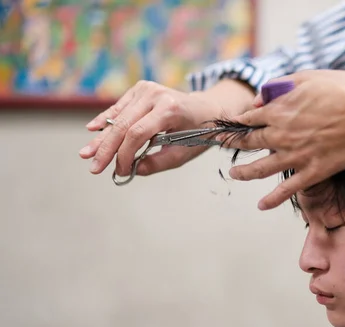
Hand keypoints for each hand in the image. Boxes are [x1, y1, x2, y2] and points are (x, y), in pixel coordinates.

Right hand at [80, 79, 254, 176]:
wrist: (209, 109)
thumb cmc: (200, 133)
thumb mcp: (185, 152)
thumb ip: (159, 162)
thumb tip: (133, 171)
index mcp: (170, 109)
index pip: (138, 133)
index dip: (124, 155)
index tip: (119, 171)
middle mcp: (156, 95)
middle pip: (123, 125)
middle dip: (106, 148)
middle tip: (93, 167)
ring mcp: (147, 89)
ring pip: (118, 117)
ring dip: (102, 137)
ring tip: (86, 154)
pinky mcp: (141, 88)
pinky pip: (120, 108)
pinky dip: (106, 120)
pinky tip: (92, 130)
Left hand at [226, 70, 344, 209]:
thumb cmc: (344, 91)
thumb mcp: (309, 76)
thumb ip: (281, 86)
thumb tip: (262, 98)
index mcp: (279, 110)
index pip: (248, 118)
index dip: (236, 122)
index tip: (227, 125)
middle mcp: (281, 135)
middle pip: (249, 142)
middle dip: (232, 143)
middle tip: (221, 145)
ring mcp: (294, 156)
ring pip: (260, 168)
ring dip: (244, 172)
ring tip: (234, 174)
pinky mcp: (311, 172)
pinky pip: (287, 190)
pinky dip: (272, 199)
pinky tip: (261, 205)